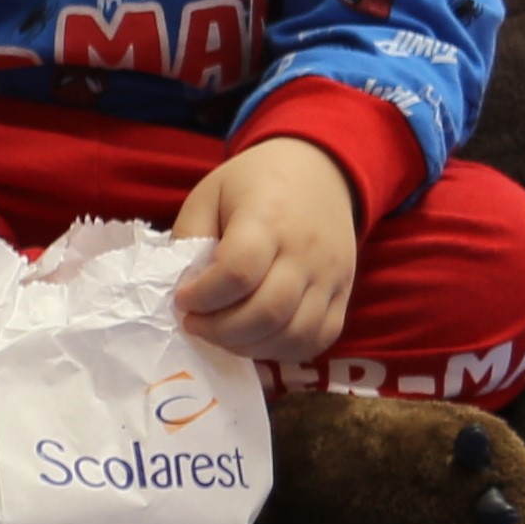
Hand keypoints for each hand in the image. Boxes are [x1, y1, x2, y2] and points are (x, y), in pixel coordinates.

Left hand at [172, 137, 362, 365]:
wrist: (319, 172)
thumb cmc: (254, 183)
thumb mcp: (209, 194)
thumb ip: (190, 237)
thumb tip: (180, 285)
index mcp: (267, 219)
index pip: (238, 272)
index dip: (203, 296)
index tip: (182, 299)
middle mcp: (306, 251)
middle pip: (267, 311)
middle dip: (220, 330)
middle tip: (194, 323)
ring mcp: (330, 276)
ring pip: (294, 334)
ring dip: (248, 346)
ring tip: (221, 333)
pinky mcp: (344, 293)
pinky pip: (318, 339)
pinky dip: (283, 351)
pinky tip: (254, 338)